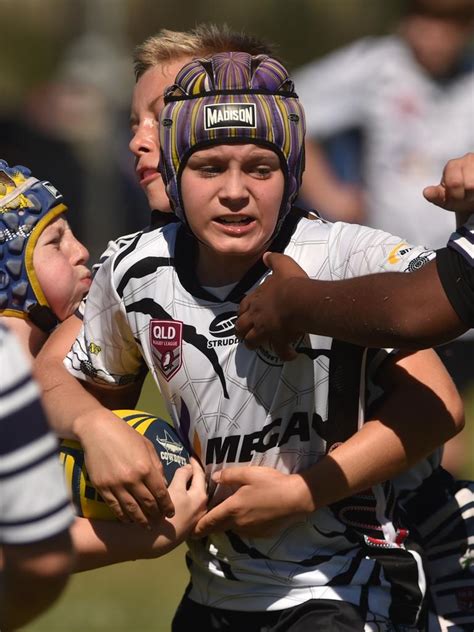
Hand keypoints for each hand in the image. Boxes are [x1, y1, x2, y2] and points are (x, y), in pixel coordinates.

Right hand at [79, 411, 174, 526]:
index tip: (170, 513)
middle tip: (159, 522)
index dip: (167, 506)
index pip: (161, 493)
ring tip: (146, 526)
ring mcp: (116, 485)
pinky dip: (122, 516)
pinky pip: (114, 506)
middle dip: (155, 515)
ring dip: (140, 520)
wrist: (98, 431)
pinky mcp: (102, 487)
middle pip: (147, 504)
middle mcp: (132, 479)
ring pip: (131, 509)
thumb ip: (156, 467)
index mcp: (146, 468)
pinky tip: (128, 520)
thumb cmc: (126, 435)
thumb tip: (164, 484)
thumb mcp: (147, 446)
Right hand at [167, 458, 207, 538]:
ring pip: (196, 495)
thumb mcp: (174, 489)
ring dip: (192, 485)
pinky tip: (181, 494)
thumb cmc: (165, 511)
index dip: (195, 464)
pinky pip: (191, 504)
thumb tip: (188, 468)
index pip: (199, 474)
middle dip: (196, 474)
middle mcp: (203, 506)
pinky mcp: (189, 523)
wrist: (156, 540)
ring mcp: (197, 516)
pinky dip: (188, 496)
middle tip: (190, 465)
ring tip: (185, 477)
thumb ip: (182, 476)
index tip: (191, 457)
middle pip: (200, 485)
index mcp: (201, 496)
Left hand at [193, 466, 308, 537]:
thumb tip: (214, 477)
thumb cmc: (271, 483)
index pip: (209, 521)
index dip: (197, 527)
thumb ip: (229, 475)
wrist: (296, 499)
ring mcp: (250, 530)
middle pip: (218, 527)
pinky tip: (247, 515)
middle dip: (209, 527)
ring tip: (225, 515)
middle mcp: (238, 523)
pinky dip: (241, 524)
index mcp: (232, 509)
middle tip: (200, 526)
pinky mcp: (261, 533)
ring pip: (232, 528)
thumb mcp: (248, 473)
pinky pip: (245, 529)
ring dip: (226, 524)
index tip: (188, 532)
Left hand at [235, 252, 306, 360]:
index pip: (243, 307)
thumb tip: (266, 255)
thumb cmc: (290, 283)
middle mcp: (257, 316)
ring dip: (253, 344)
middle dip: (241, 331)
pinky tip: (290, 354)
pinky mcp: (278, 340)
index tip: (243, 316)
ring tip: (258, 347)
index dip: (242, 312)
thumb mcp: (282, 264)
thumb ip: (273, 260)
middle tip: (244, 335)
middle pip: (241, 327)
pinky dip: (284, 354)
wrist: (299, 300)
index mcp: (256, 299)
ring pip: (252, 341)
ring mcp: (265, 330)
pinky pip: (280, 351)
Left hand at [423, 152, 473, 217]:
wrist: (470, 197)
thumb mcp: (444, 198)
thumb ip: (436, 196)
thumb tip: (426, 192)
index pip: (454, 183)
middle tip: (467, 197)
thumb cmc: (457, 196)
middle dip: (467, 196)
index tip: (456, 198)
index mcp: (452, 166)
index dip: (456, 195)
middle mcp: (467, 159)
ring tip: (473, 194)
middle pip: (470, 184)